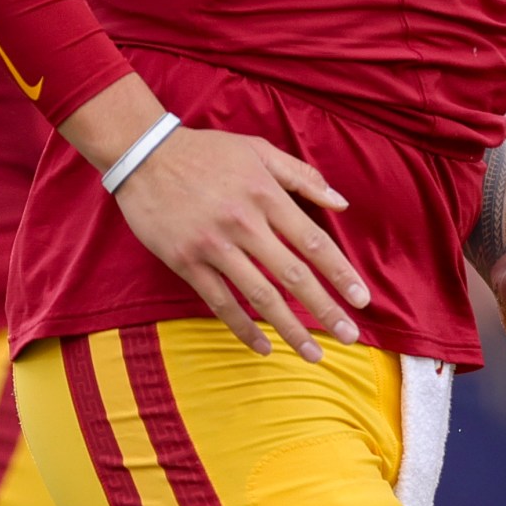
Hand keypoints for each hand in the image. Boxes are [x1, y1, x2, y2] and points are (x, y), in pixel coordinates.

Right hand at [112, 127, 370, 361]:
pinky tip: (263, 347)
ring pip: (259, 296)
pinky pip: (220, 302)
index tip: (362, 298)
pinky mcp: (186, 262)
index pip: (313, 242)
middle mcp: (244, 224)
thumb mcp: (259, 150)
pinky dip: (242, 328)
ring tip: (313, 354)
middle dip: (325, 309)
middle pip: (293, 276)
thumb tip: (342, 202)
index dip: (340, 273)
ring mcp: (213, 246)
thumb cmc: (207, 152)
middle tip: (350, 336)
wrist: (144, 155)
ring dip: (289, 329)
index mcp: (267, 196)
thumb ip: (303, 176)